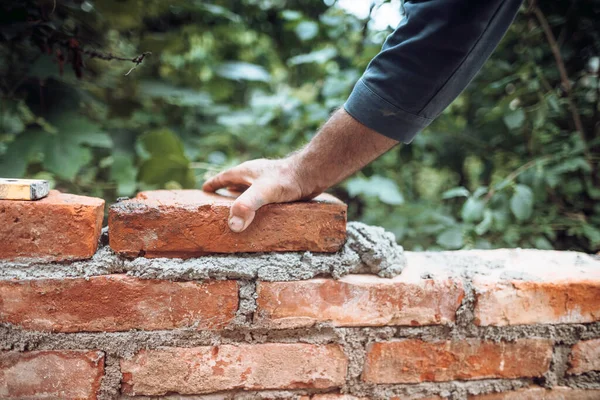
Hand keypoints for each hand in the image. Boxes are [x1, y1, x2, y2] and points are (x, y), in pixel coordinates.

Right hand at [203, 109, 396, 232]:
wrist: (314, 173)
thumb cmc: (288, 180)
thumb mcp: (263, 193)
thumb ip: (246, 207)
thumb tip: (233, 225)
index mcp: (247, 171)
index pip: (224, 177)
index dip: (214, 183)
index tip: (204, 189)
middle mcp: (256, 173)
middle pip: (236, 181)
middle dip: (227, 191)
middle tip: (218, 202)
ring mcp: (269, 179)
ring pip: (251, 187)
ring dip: (244, 196)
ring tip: (240, 209)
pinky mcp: (282, 187)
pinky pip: (265, 195)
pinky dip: (260, 202)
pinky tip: (264, 212)